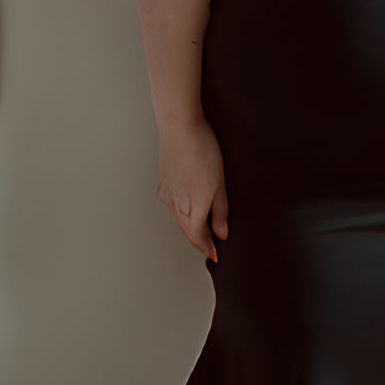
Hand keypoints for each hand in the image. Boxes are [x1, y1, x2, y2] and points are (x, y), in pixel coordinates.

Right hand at [158, 119, 228, 262]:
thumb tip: (221, 232)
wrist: (180, 128)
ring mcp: (167, 194)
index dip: (207, 248)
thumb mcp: (219, 184)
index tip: (214, 256)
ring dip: (190, 228)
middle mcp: (176, 204)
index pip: (199, 237)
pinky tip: (188, 209)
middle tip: (210, 248)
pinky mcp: (163, 184)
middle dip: (198, 241)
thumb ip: (220, 211)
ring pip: (178, 219)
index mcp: (192, 207)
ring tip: (202, 232)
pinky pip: (172, 206)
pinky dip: (182, 213)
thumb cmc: (202, 151)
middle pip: (187, 231)